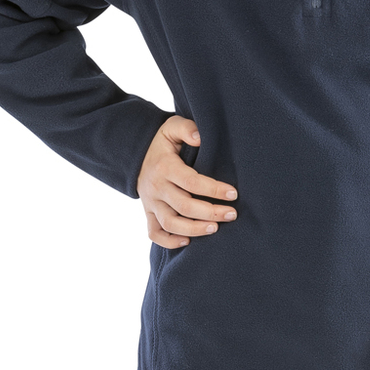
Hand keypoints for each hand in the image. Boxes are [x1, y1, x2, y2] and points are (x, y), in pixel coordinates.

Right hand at [137, 115, 238, 246]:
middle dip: (211, 212)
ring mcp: (150, 203)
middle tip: (232, 214)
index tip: (233, 193)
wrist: (136, 153)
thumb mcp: (172, 126)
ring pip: (171, 223)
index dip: (213, 190)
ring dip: (194, 229)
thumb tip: (200, 138)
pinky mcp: (147, 213)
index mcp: (165, 167)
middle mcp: (156, 188)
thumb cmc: (162, 141)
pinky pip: (154, 233)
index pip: (192, 182)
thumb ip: (187, 129)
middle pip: (184, 206)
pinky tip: (188, 242)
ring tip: (215, 229)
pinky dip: (169, 241)